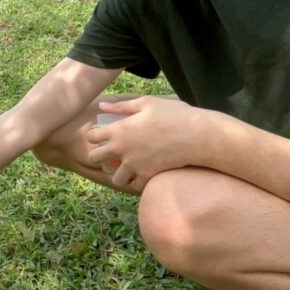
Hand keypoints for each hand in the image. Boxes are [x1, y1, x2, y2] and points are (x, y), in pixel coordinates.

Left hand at [87, 96, 213, 190]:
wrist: (197, 135)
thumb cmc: (174, 114)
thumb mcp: (147, 103)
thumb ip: (122, 106)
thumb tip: (101, 105)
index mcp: (119, 129)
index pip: (92, 136)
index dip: (95, 136)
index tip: (102, 136)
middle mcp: (121, 148)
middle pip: (94, 159)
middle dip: (98, 157)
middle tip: (109, 155)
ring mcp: (133, 164)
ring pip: (115, 178)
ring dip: (119, 174)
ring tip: (127, 169)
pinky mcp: (147, 175)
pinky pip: (135, 186)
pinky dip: (137, 182)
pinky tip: (143, 175)